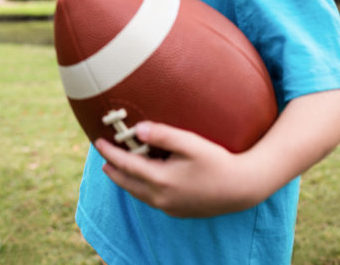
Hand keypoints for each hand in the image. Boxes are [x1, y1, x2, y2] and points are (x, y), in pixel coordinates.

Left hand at [95, 122, 257, 217]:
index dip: (110, 152)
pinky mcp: (178, 211)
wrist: (242, 188)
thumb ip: (163, 135)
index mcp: (161, 180)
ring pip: (138, 193)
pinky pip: (150, 199)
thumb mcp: (190, 143)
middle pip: (127, 183)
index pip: (126, 164)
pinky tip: (143, 180)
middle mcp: (161, 197)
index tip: (98, 141)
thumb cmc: (217, 161)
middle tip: (103, 157)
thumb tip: (137, 129)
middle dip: (113, 169)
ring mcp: (169, 207)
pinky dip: (139, 187)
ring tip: (116, 169)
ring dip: (125, 180)